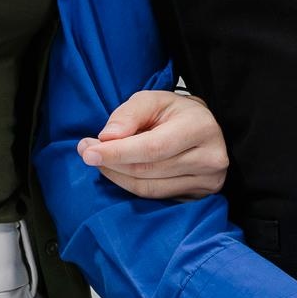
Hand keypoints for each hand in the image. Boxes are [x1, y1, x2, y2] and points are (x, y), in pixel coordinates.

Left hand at [78, 89, 228, 199]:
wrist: (204, 127)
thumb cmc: (175, 112)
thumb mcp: (152, 100)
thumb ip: (128, 114)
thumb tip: (107, 138)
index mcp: (200, 128)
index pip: (153, 148)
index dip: (118, 153)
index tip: (89, 152)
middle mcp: (210, 158)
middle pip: (148, 170)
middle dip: (112, 163)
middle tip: (87, 152)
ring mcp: (208, 181)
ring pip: (149, 188)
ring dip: (118, 176)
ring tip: (101, 160)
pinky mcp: (200, 196)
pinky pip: (156, 197)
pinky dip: (132, 186)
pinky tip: (121, 172)